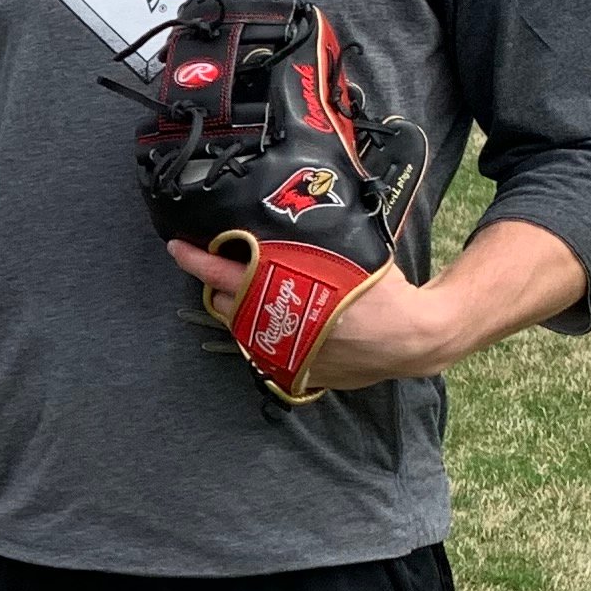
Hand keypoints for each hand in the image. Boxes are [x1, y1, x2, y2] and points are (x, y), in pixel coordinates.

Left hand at [164, 240, 463, 388]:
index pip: (227, 274)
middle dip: (218, 285)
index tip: (177, 247)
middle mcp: (278, 330)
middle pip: (225, 305)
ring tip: (247, 290)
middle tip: (220, 264)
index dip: (198, 260)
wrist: (413, 338)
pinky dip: (264, 331)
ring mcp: (285, 356)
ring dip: (239, 309)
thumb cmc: (383, 292)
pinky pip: (265, 349)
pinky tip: (276, 318)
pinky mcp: (296, 373)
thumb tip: (288, 218)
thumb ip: (308, 248)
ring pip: (242, 329)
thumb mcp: (345, 257)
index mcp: (288, 295)